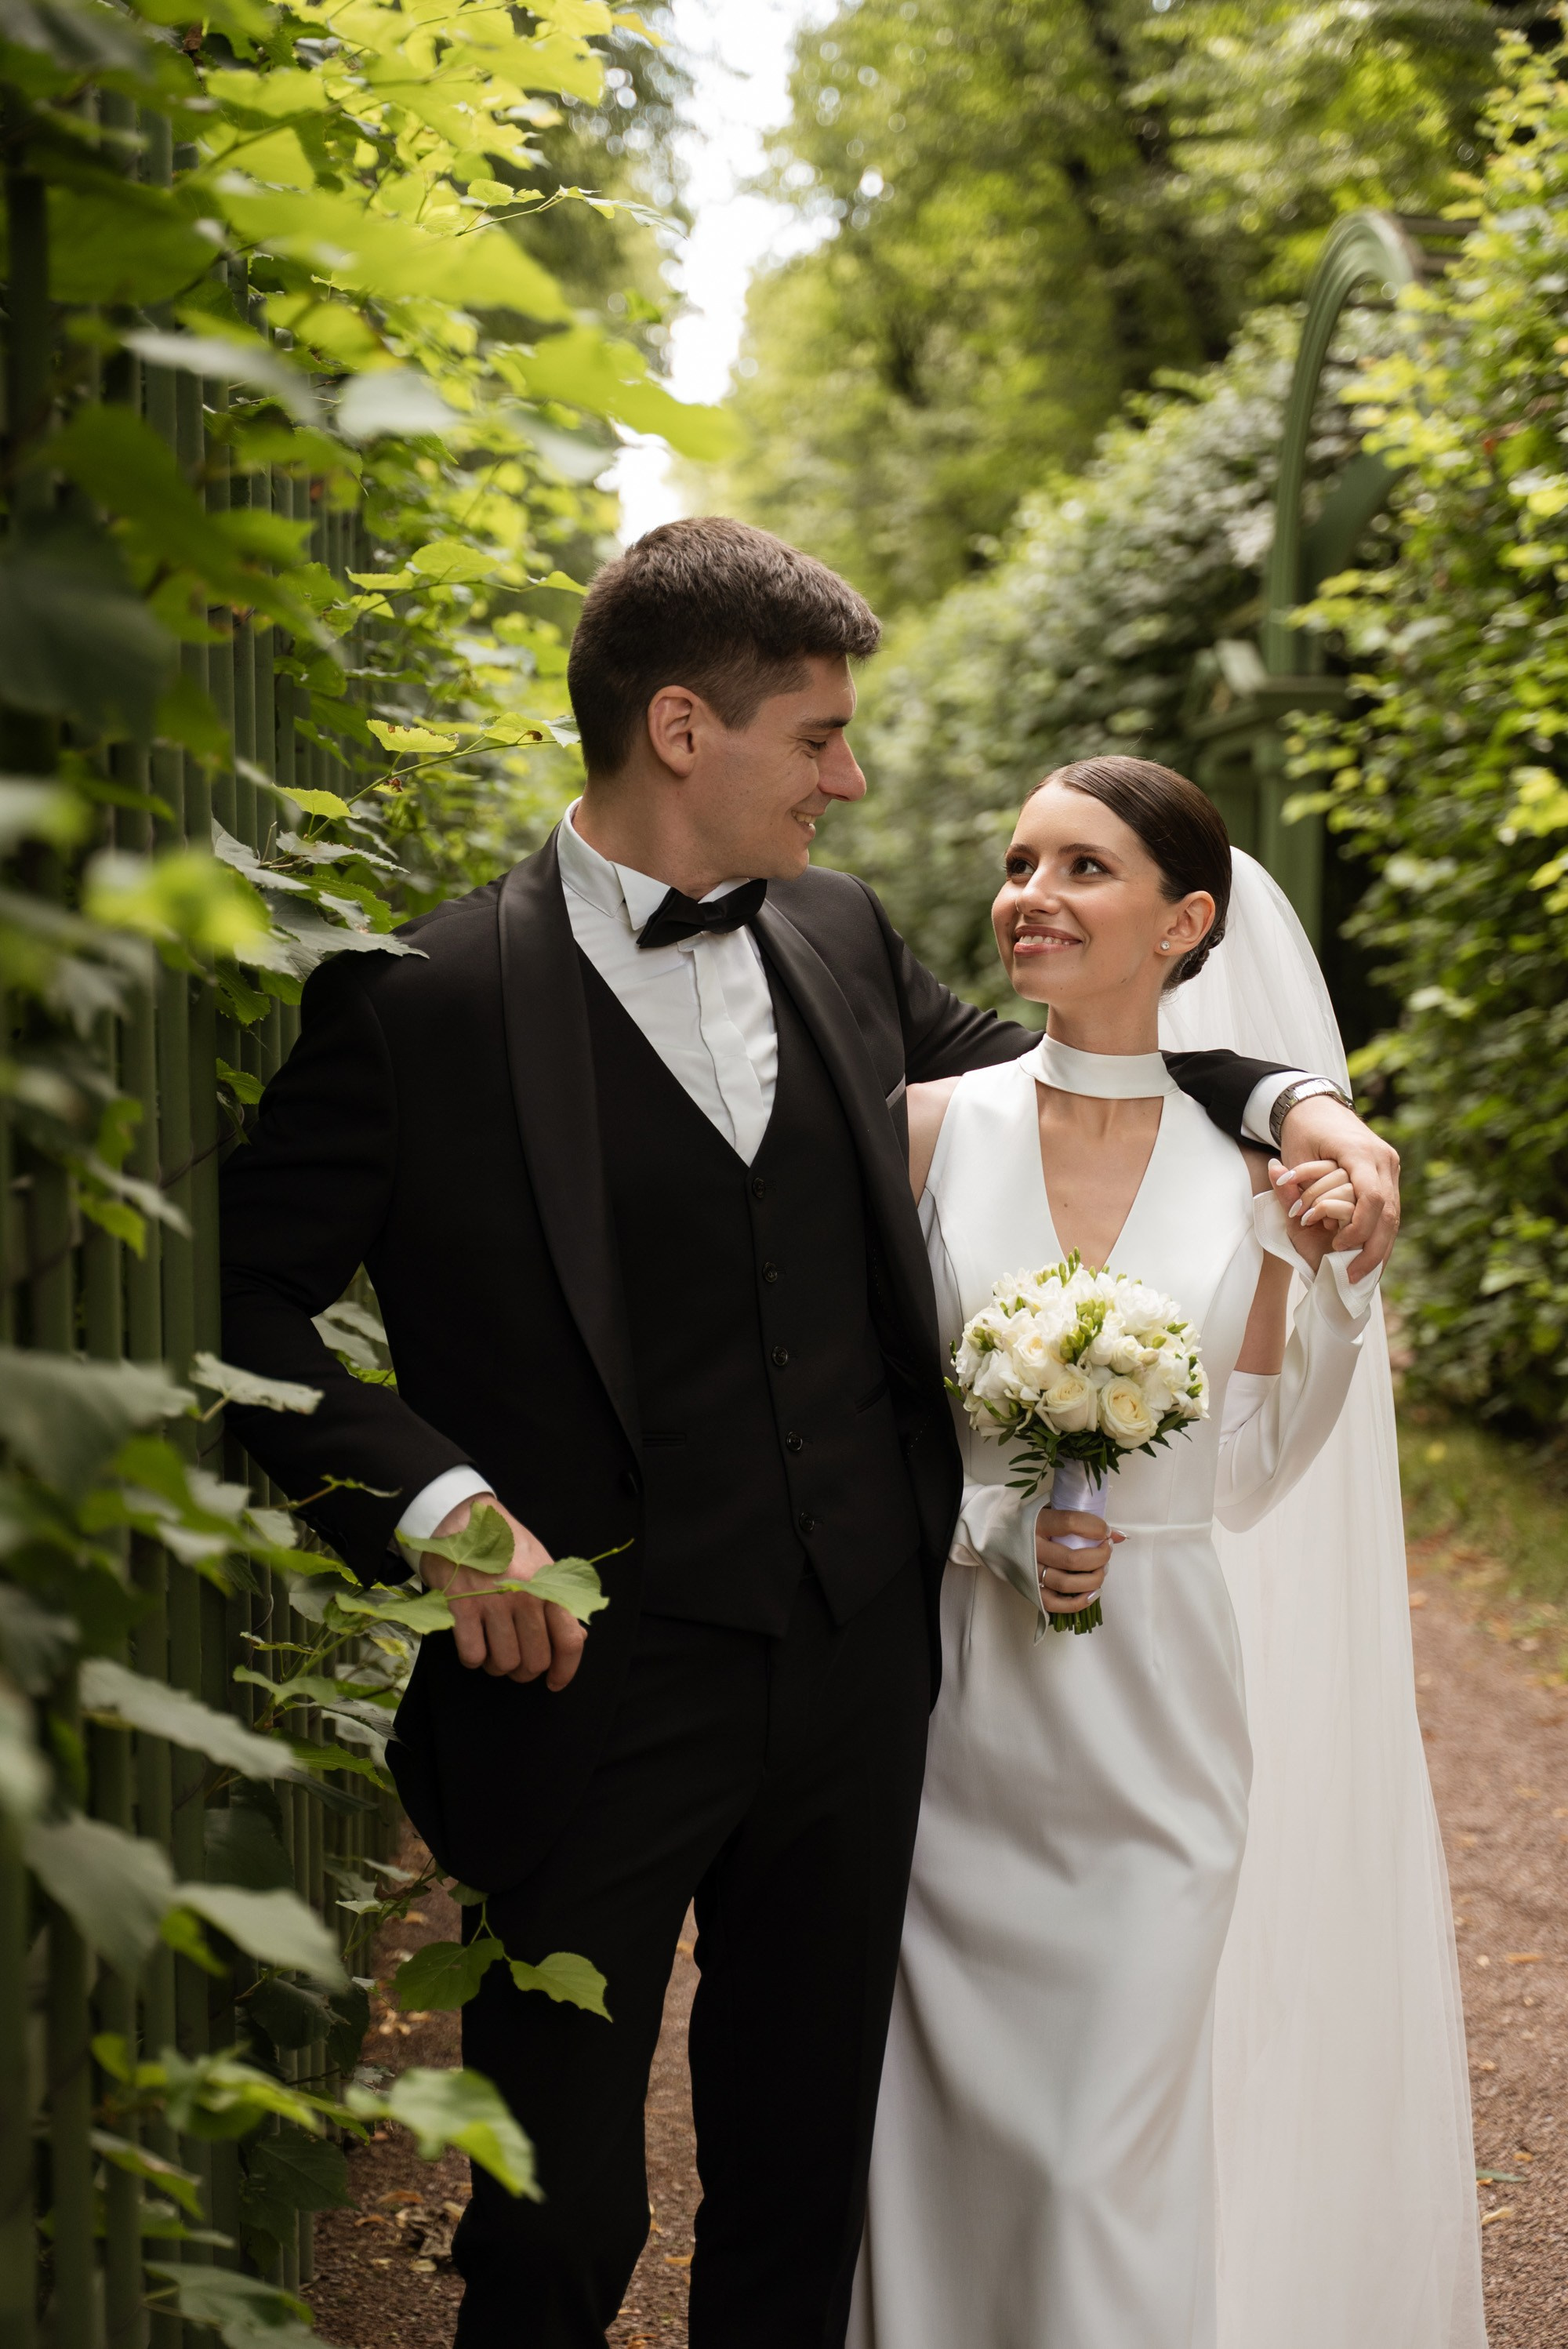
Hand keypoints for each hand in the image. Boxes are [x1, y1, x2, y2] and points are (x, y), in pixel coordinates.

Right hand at [418, 1492, 585, 1688]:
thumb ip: (558, 1602)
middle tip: (516, 1661)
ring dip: (498, 1666)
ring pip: (504, 1663)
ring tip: (493, 1649)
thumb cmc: (504, 1543)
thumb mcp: (540, 1564)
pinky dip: (474, 1658)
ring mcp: (493, 1602)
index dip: (565, 1670)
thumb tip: (578, 1637)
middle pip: (535, 1660)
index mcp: (549, 1587)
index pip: (570, 1641)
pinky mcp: (461, 1606)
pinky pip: (473, 1656)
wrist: (461, 1517)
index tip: (555, 1682)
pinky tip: (473, 1641)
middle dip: (525, 1671)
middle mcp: (525, 1597)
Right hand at [1034, 1508, 1123, 1614]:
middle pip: (1072, 1559)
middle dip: (1099, 1557)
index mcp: (1036, 1522)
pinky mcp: (1029, 1589)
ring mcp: (1029, 1571)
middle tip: (1107, 1551)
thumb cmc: (1024, 1519)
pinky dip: (1078, 1603)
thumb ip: (1080, 1519)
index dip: (1095, 1527)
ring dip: (1093, 1579)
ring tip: (1102, 1570)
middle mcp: (1031, 1548)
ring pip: (1067, 1584)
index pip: (1071, 1523)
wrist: (989, 1532)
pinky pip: (1055, 1604)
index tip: (1105, 1530)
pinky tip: (1093, 1593)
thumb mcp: (1048, 1509)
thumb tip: (1117, 1535)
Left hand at [1276, 1096, 1397, 1281]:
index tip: (1339, 1247)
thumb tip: (1281, 1191)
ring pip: (1394, 1214)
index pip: (1371, 1200)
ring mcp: (1389, 1165)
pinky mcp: (1388, 1172)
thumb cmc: (1302, 1130)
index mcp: (1361, 1153)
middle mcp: (1382, 1159)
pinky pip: (1390, 1209)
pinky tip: (1372, 1258)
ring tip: (1365, 1275)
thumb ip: (1290, 1180)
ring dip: (1380, 1246)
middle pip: (1389, 1213)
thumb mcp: (1292, 1153)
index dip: (1358, 1229)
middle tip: (1356, 1277)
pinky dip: (1381, 1234)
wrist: (1317, 1104)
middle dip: (1374, 1249)